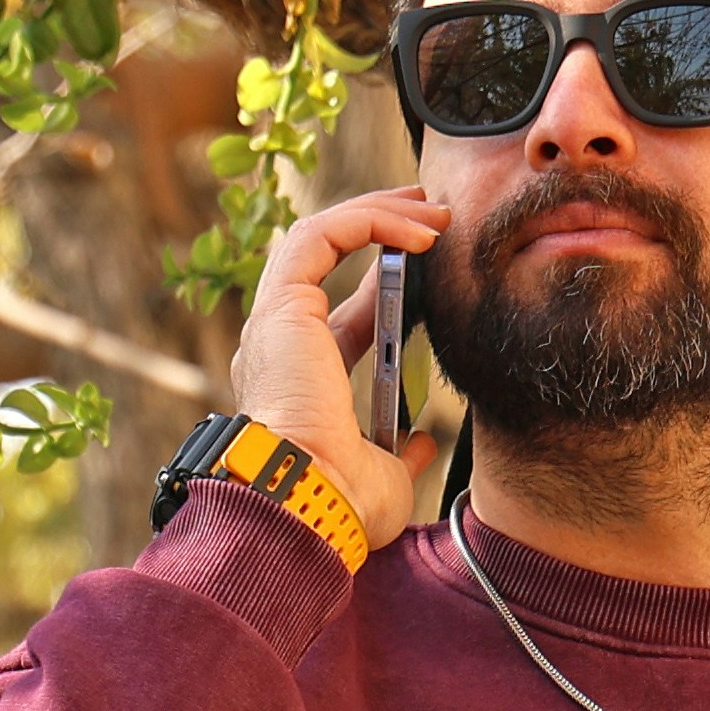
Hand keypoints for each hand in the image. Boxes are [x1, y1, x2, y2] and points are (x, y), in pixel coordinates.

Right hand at [228, 189, 450, 549]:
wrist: (311, 500)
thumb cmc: (342, 501)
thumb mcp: (389, 474)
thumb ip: (402, 448)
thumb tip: (421, 442)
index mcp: (300, 380)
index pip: (345, 314)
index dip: (386, 282)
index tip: (430, 263)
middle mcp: (280, 342)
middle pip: (326, 259)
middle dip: (381, 225)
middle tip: (433, 211)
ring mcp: (275, 319)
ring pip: (321, 233)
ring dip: (380, 212)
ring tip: (433, 209)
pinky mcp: (282, 302)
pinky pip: (323, 233)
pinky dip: (371, 220)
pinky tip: (419, 231)